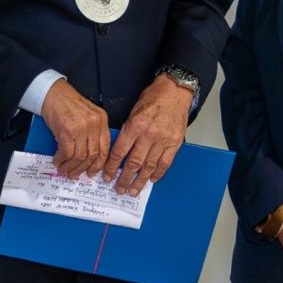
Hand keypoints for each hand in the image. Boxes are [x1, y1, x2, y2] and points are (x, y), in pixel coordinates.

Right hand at [41, 80, 109, 177]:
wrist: (52, 92)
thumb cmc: (67, 104)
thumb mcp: (87, 115)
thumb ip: (92, 131)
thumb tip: (88, 157)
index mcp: (102, 119)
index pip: (105, 147)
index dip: (98, 164)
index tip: (92, 172)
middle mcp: (94, 124)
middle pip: (92, 154)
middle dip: (83, 168)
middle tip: (75, 174)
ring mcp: (81, 127)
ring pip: (80, 156)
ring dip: (70, 166)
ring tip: (64, 170)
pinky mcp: (67, 131)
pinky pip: (66, 153)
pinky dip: (61, 160)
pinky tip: (57, 161)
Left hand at [103, 74, 193, 196]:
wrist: (175, 91)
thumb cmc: (154, 98)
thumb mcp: (133, 111)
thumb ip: (128, 131)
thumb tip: (120, 151)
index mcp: (135, 125)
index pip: (120, 151)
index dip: (112, 166)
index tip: (107, 176)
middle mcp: (149, 135)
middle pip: (134, 163)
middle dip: (124, 178)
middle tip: (119, 189)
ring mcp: (163, 140)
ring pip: (149, 166)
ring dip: (140, 181)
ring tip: (133, 190)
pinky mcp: (175, 143)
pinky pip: (165, 163)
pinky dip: (158, 173)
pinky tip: (152, 180)